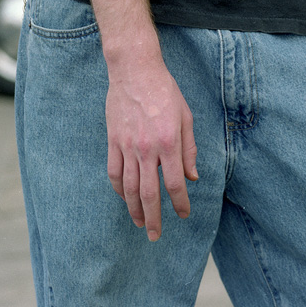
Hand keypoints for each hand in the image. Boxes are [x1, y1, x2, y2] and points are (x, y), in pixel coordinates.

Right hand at [104, 42, 198, 237]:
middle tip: (156, 236)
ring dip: (134, 209)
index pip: (175, 183)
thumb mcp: (186, 117)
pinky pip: (114, 172)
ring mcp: (127, 146)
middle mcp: (147, 148)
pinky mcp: (113, 141)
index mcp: (169, 142)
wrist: (135, 71)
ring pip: (129, 187)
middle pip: (149, 193)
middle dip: (153, 218)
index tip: (183, 215)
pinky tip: (125, 198)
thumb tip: (192, 177)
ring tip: (139, 223)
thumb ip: (189, 149)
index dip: (179, 203)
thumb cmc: (165, 92)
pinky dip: (119, 189)